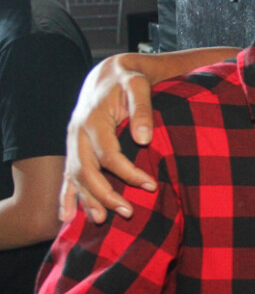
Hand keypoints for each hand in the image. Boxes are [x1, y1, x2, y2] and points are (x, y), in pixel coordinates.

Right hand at [59, 55, 155, 222]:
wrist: (108, 73)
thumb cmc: (128, 79)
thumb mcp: (139, 85)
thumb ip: (142, 109)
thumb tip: (145, 139)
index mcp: (94, 119)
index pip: (109, 155)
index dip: (128, 173)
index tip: (151, 185)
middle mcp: (77, 133)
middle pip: (87, 171)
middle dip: (106, 194)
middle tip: (128, 211)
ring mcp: (72, 141)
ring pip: (74, 176)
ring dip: (87, 199)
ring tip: (101, 220)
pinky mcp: (73, 147)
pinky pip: (66, 175)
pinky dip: (66, 195)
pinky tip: (66, 216)